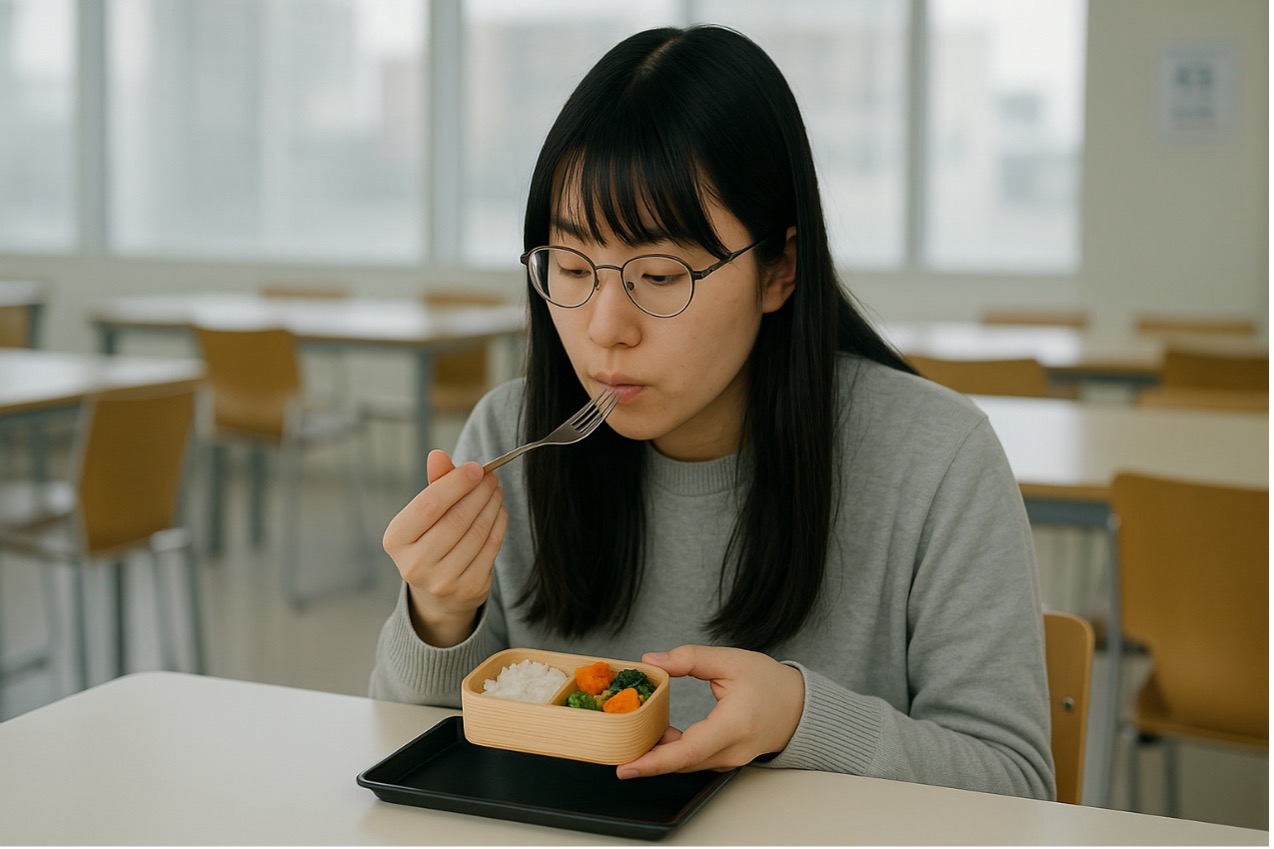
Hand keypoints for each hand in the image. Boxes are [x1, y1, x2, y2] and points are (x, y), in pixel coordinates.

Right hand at [381, 449, 507, 646]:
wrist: (437, 595)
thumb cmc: (429, 541)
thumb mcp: (424, 515)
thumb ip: (434, 484)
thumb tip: (438, 455)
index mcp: (396, 540)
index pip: (429, 505)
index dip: (456, 483)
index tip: (477, 468)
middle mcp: (414, 564)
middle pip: (457, 518)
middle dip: (479, 492)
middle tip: (491, 476)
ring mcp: (442, 581)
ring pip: (477, 532)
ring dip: (492, 505)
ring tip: (496, 491)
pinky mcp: (469, 589)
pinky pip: (491, 548)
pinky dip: (499, 524)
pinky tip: (500, 510)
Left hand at [617, 645, 804, 778]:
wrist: (798, 706)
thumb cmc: (770, 683)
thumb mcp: (731, 661)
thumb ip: (690, 659)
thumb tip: (653, 661)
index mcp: (734, 726)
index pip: (689, 751)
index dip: (655, 761)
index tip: (627, 767)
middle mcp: (731, 750)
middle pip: (681, 762)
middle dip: (646, 758)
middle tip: (616, 747)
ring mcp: (729, 760)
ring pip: (686, 763)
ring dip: (659, 752)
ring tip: (634, 733)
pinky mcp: (726, 760)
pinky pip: (694, 760)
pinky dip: (673, 752)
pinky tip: (658, 734)